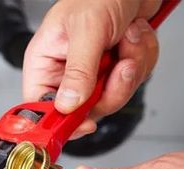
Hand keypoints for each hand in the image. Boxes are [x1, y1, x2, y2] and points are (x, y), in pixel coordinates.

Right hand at [23, 0, 160, 138]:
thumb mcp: (87, 30)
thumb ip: (78, 71)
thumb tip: (68, 105)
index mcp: (46, 63)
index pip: (42, 107)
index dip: (61, 122)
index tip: (84, 124)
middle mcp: (67, 74)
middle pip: (84, 110)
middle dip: (110, 90)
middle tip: (119, 66)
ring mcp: (92, 75)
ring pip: (111, 99)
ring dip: (129, 70)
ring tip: (128, 40)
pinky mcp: (113, 73)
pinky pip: (130, 84)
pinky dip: (141, 60)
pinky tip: (134, 37)